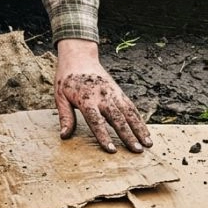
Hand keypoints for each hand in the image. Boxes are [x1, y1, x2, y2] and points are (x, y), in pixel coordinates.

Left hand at [54, 38, 151, 152]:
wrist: (79, 57)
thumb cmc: (67, 78)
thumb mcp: (59, 96)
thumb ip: (65, 116)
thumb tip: (64, 136)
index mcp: (86, 99)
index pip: (96, 120)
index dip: (104, 135)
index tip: (112, 150)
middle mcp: (102, 96)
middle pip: (117, 118)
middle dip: (128, 135)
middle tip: (136, 151)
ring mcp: (113, 93)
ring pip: (129, 113)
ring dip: (139, 129)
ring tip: (148, 144)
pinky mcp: (119, 92)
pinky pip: (131, 107)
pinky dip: (139, 120)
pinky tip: (145, 132)